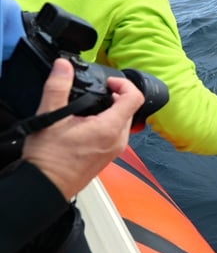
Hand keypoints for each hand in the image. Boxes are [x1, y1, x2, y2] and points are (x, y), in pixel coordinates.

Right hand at [22, 58, 143, 199]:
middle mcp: (118, 140)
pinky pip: (116, 133)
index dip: (124, 84)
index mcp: (110, 128)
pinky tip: (87, 123)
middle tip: (97, 91)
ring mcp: (115, 150)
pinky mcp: (108, 156)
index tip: (108, 82)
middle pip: (130, 109)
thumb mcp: (50, 117)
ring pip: (123, 121)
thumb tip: (64, 66)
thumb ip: (58, 87)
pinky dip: (107, 123)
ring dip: (112, 109)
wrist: (45, 187)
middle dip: (116, 96)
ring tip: (90, 106)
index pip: (135, 98)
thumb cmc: (49, 159)